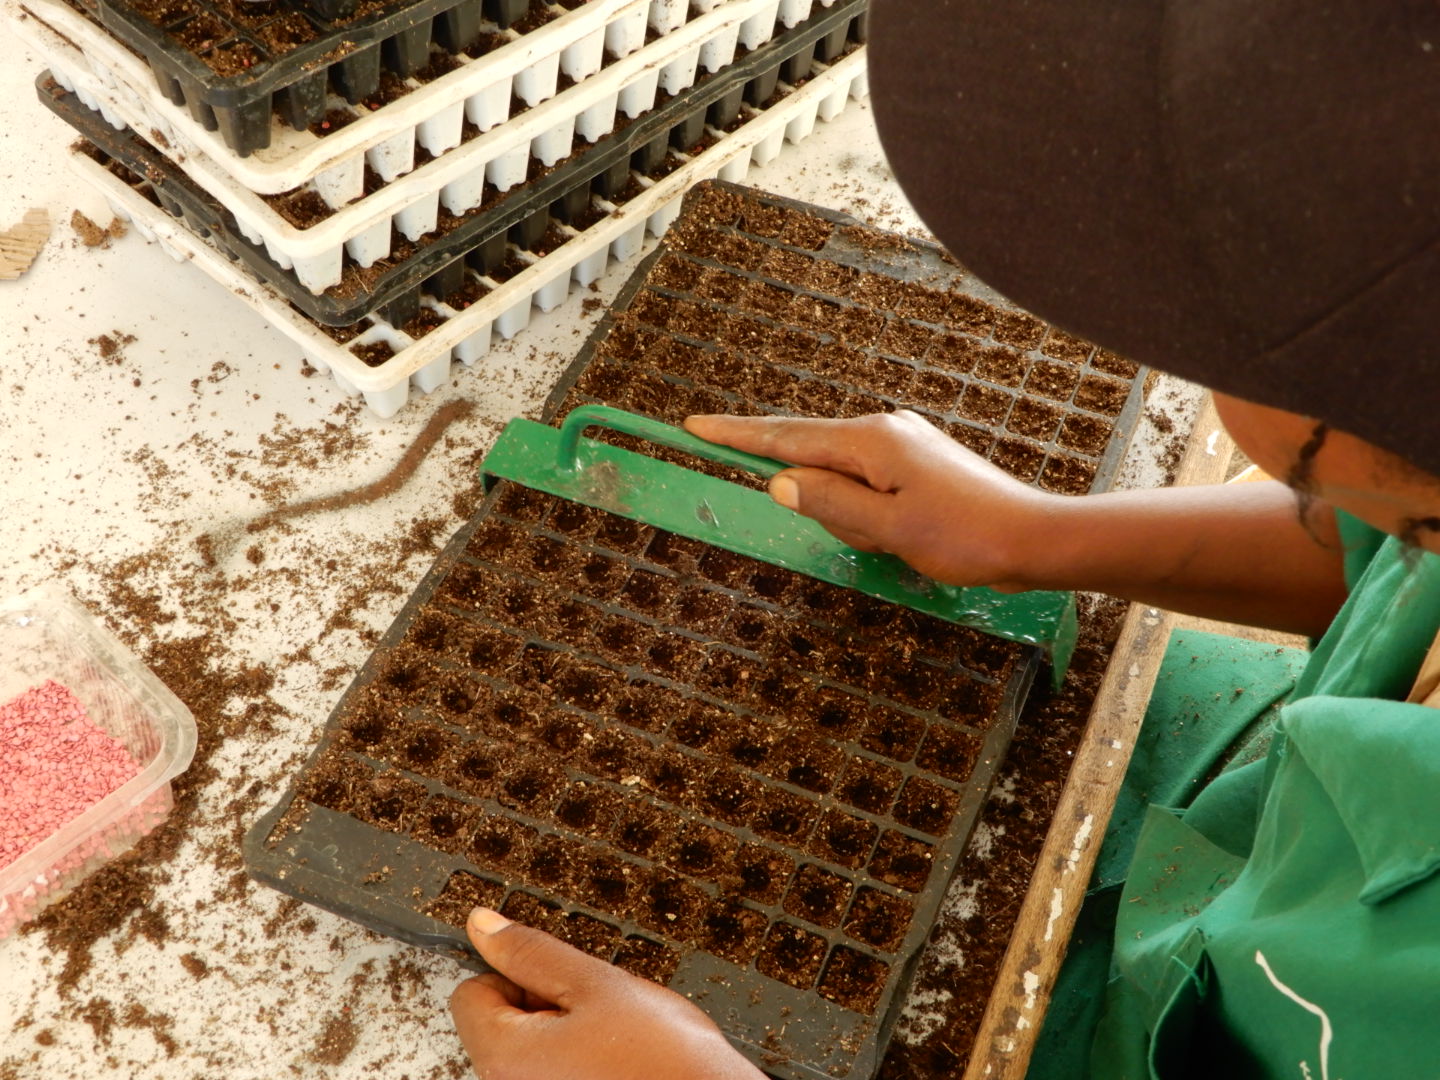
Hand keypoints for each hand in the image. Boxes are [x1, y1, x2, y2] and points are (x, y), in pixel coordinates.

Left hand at [450, 908, 764, 1079]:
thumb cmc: (663, 1057)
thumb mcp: (597, 983)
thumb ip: (532, 952)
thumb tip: (484, 926)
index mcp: (503, 1055)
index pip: (471, 991)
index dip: (518, 973)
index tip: (563, 981)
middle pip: (500, 1023)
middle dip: (544, 1004)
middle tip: (596, 1010)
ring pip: (532, 1048)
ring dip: (566, 1033)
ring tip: (614, 1039)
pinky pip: (555, 1070)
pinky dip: (580, 1061)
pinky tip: (617, 1063)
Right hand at [683, 410, 1055, 590]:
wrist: (1033, 539)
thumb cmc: (966, 536)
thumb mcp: (888, 529)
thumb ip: (830, 505)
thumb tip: (780, 482)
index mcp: (872, 442)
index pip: (787, 437)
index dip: (738, 436)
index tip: (696, 426)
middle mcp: (886, 433)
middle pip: (813, 455)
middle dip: (803, 486)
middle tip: (817, 503)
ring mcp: (904, 447)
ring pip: (841, 477)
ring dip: (846, 512)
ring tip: (893, 539)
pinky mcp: (918, 468)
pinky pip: (867, 486)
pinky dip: (863, 511)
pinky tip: (892, 533)